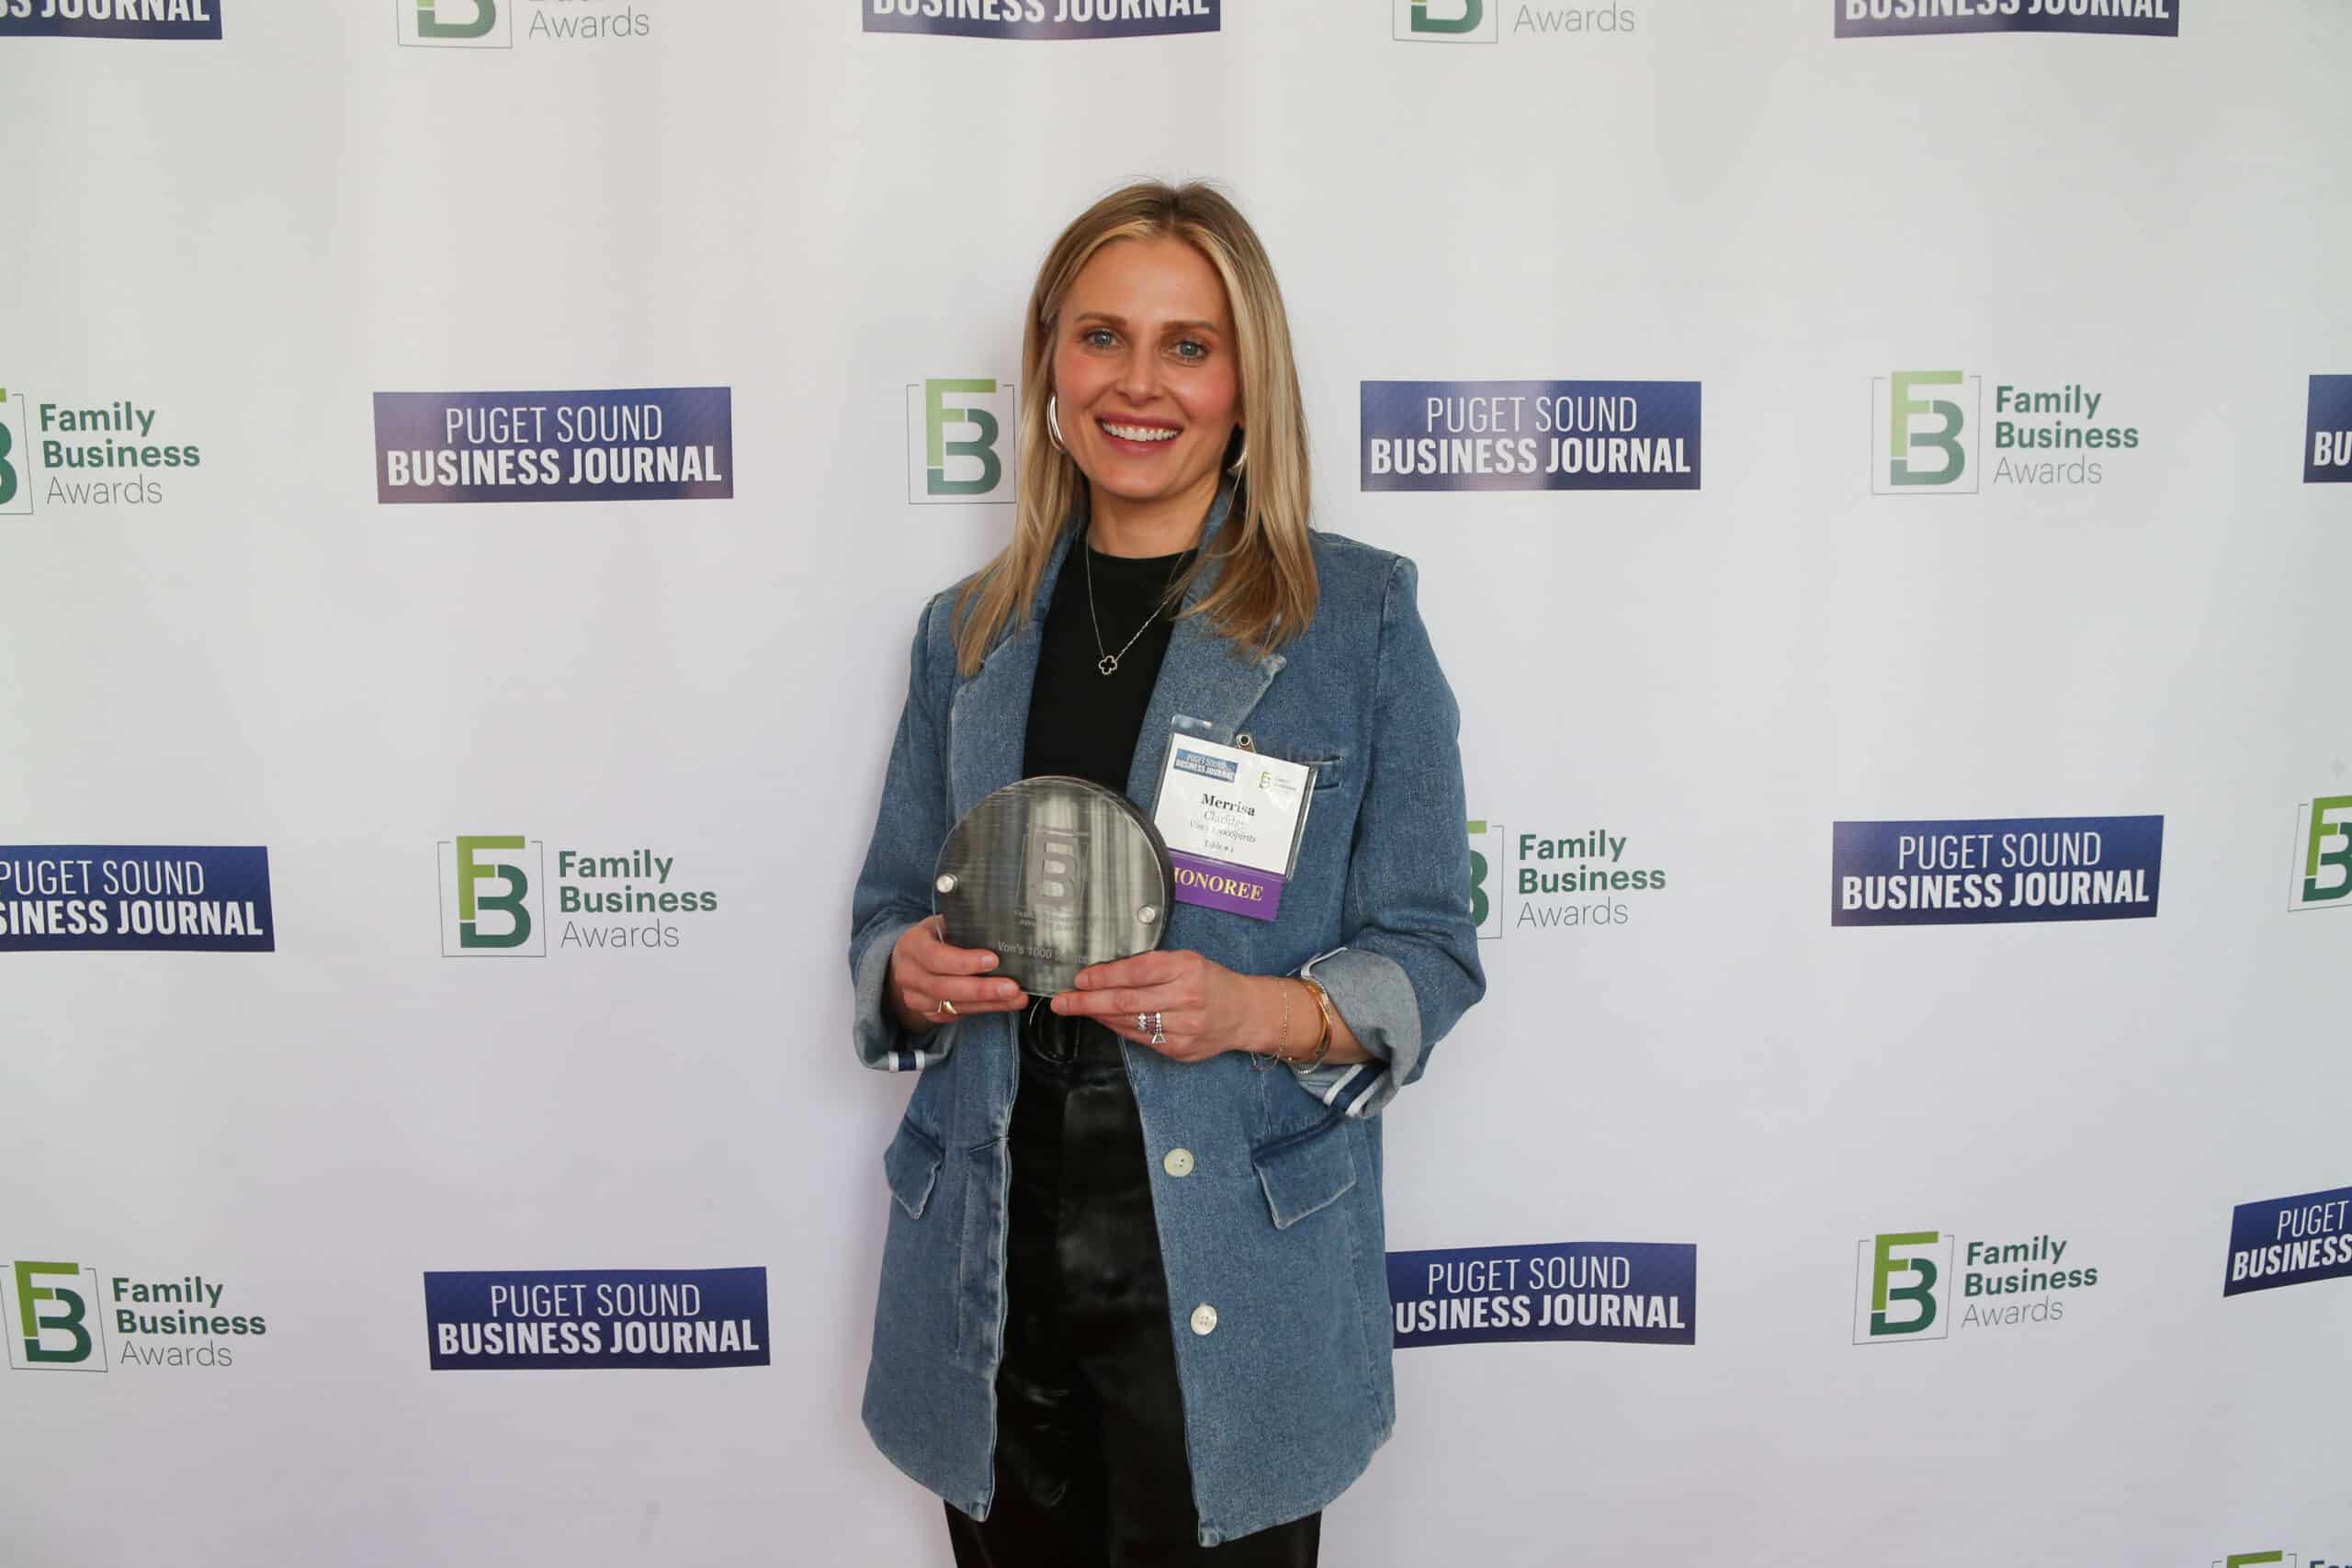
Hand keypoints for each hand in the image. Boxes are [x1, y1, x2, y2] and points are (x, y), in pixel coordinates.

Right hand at [888, 916, 1025, 1032]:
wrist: (910, 961)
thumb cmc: (933, 938)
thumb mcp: (940, 924)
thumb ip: (962, 927)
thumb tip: (999, 928)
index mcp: (911, 945)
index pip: (935, 957)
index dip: (964, 961)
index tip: (993, 960)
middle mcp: (908, 974)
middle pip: (945, 987)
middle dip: (982, 989)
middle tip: (1011, 987)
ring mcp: (915, 997)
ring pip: (953, 1005)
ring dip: (989, 1003)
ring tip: (1016, 997)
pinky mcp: (927, 1013)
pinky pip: (957, 1015)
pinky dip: (983, 1009)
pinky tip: (1004, 1003)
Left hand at [1048, 949, 1265, 1063]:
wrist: (1244, 1012)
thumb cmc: (1210, 981)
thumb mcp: (1186, 961)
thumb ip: (1150, 966)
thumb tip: (1104, 974)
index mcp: (1186, 968)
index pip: (1136, 971)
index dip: (1103, 976)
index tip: (1080, 978)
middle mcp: (1186, 997)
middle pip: (1126, 1000)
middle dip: (1087, 1001)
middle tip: (1062, 1001)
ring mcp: (1184, 1027)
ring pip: (1129, 1022)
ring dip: (1099, 1016)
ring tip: (1078, 1008)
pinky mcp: (1179, 1049)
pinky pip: (1139, 1038)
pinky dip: (1118, 1028)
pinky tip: (1106, 1020)